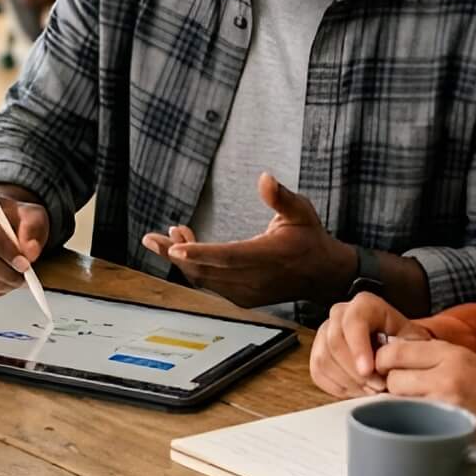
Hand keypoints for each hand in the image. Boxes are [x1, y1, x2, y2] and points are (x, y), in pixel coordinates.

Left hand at [141, 173, 353, 306]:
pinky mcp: (242, 297)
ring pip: (205, 279)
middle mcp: (255, 279)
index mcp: (268, 256)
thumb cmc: (309, 237)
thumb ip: (281, 197)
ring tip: (170, 235)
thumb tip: (265, 178)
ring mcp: (247, 292)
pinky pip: (211, 284)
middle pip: (207, 270)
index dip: (200, 253)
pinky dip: (194, 267)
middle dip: (175, 254)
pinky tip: (185, 249)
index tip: (175, 247)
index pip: (228, 257)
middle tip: (152, 238)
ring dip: (182, 259)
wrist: (323, 275)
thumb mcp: (301, 211)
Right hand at [311, 293, 431, 398]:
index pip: (354, 321)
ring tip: (371, 390)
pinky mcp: (319, 352)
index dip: (358, 348)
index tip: (368, 371)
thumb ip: (405, 350)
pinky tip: (357, 390)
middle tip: (376, 388)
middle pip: (335, 342)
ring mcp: (325, 332)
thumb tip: (390, 365)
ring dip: (348, 381)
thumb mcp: (415, 342)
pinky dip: (338, 386)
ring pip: (324, 359)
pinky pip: (318, 372)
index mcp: (365, 305)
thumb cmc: (407, 345)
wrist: (398, 350)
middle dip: (355, 371)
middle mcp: (340, 314)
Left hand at [374, 337, 475, 475]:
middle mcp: (446, 374)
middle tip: (405, 396)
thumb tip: (394, 356)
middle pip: (392, 377)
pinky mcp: (447, 428)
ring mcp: (445, 403)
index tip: (386, 370)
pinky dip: (411, 425)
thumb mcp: (470, 363)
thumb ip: (435, 358)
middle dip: (392, 387)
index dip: (385, 361)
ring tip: (414, 412)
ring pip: (399, 402)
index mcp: (452, 353)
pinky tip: (421, 426)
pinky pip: (412, 423)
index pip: (396, 351)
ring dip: (400, 408)